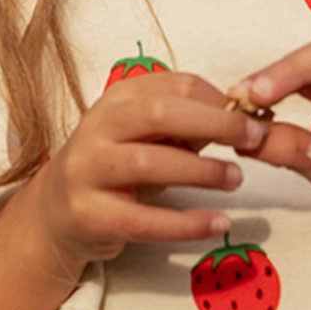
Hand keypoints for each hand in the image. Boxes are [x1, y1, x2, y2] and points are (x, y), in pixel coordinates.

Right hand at [31, 70, 266, 275]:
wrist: (56, 210)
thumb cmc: (113, 168)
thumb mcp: (143, 136)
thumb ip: (184, 126)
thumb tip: (241, 122)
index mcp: (115, 102)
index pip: (174, 86)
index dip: (219, 99)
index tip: (252, 117)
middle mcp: (95, 129)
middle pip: (158, 114)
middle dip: (215, 124)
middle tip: (254, 139)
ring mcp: (87, 171)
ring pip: (148, 163)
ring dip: (201, 170)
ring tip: (235, 179)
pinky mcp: (89, 214)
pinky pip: (143, 220)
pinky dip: (186, 224)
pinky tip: (217, 223)